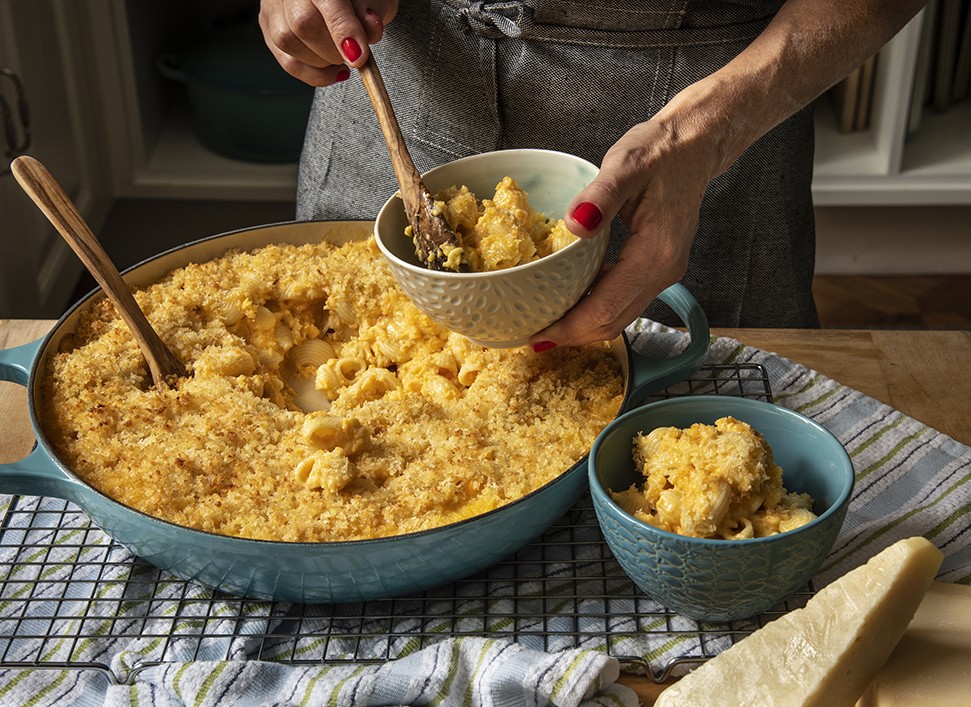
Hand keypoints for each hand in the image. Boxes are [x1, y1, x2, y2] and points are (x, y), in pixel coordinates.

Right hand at [259, 0, 397, 85]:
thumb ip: (373, 12)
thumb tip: (370, 32)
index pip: (327, 1)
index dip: (343, 31)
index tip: (358, 56)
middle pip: (302, 24)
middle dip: (333, 50)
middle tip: (354, 55)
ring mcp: (273, 5)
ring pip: (288, 44)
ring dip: (322, 63)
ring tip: (342, 58)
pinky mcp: (268, 24)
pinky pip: (287, 61)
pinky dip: (313, 73)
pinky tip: (332, 69)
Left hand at [530, 112, 720, 348]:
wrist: (693, 144)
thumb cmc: (659, 151)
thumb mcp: (626, 165)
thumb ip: (600, 196)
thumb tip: (575, 225)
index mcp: (655, 254)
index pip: (607, 307)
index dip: (570, 326)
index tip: (538, 334)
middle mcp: (664, 271)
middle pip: (614, 321)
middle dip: (573, 335)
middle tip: (533, 338)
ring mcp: (663, 272)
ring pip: (620, 315)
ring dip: (584, 325)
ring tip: (548, 326)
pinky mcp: (658, 266)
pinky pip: (624, 299)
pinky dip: (596, 308)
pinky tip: (572, 301)